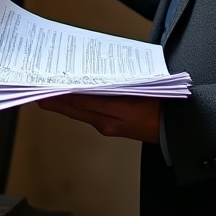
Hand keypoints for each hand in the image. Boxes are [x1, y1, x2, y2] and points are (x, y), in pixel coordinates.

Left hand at [37, 94, 160, 143]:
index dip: (57, 100)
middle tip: (41, 90)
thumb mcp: (127, 105)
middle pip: (76, 109)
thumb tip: (77, 95)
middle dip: (59, 99)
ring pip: (84, 108)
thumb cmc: (155, 114)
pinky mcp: (118, 115)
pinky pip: (96, 106)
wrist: (174, 126)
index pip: (74, 108)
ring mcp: (111, 120)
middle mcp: (104, 122)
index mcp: (105, 121)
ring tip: (55, 88)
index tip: (41, 93)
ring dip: (70, 98)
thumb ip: (100, 100)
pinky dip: (86, 99)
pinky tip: (81, 90)